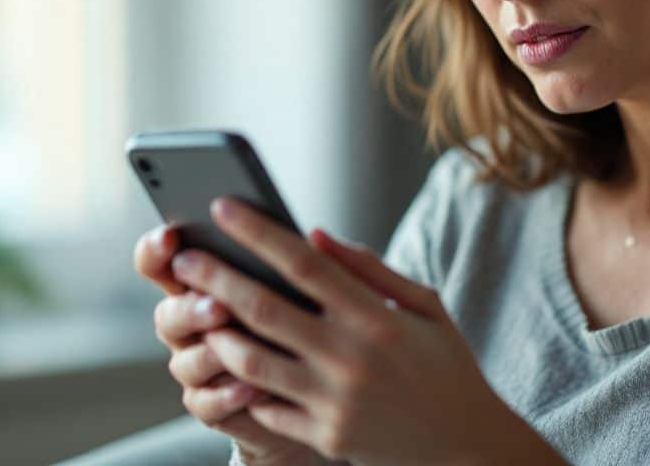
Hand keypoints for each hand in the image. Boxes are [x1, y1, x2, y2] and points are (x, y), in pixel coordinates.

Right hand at [134, 224, 322, 464]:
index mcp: (201, 284)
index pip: (160, 263)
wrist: (311, 386)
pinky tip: (250, 388)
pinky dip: (225, 396)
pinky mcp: (210, 405)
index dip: (156, 250)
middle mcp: (189, 325)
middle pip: (167, 315)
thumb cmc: (304, 321)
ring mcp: (196, 366)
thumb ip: (299, 262)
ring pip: (184, 362)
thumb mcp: (302, 287)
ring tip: (234, 350)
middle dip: (189, 309)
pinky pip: (205, 403)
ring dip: (207, 355)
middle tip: (218, 305)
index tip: (170, 236)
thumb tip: (314, 237)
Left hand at [166, 197, 546, 464]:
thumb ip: (370, 270)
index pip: (304, 263)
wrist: (466, 446)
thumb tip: (313, 235)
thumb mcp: (425, 307)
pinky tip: (226, 362)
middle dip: (215, 279)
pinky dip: (242, 385)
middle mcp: (350, 359)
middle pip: (264, 309)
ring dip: (217, 334)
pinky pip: (267, 407)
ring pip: (252, 362)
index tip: (222, 207)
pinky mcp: (324, 437)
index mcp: (376, 319)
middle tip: (183, 260)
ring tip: (198, 313)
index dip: (258, 232)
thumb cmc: (446, 366)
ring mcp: (333, 402)